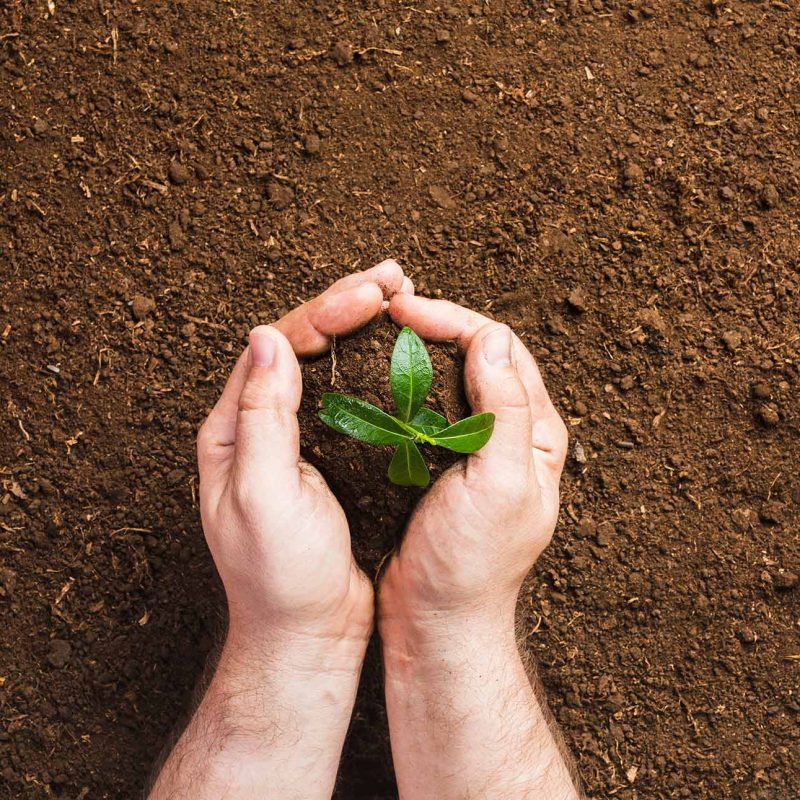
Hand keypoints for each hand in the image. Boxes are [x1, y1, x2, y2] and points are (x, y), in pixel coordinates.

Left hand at [197, 260, 411, 653]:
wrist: (307, 633)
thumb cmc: (280, 576)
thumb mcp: (264, 497)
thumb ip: (262, 419)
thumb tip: (268, 338)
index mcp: (232, 429)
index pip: (274, 348)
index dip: (322, 313)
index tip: (371, 295)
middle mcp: (259, 426)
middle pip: (300, 345)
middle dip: (345, 305)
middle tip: (393, 277)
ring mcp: (296, 440)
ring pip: (328, 366)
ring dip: (361, 329)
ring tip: (401, 298)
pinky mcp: (330, 457)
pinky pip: (351, 398)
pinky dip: (375, 368)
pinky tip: (403, 353)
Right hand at [378, 295, 567, 638]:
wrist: (436, 622)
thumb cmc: (472, 564)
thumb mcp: (499, 486)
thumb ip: (504, 412)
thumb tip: (492, 337)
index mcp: (535, 433)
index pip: (501, 350)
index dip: (455, 321)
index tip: (405, 311)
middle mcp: (508, 433)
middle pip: (475, 355)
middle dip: (435, 325)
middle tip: (386, 310)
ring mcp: (471, 448)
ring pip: (446, 378)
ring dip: (414, 350)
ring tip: (375, 332)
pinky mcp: (437, 463)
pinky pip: (420, 409)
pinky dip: (398, 385)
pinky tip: (370, 378)